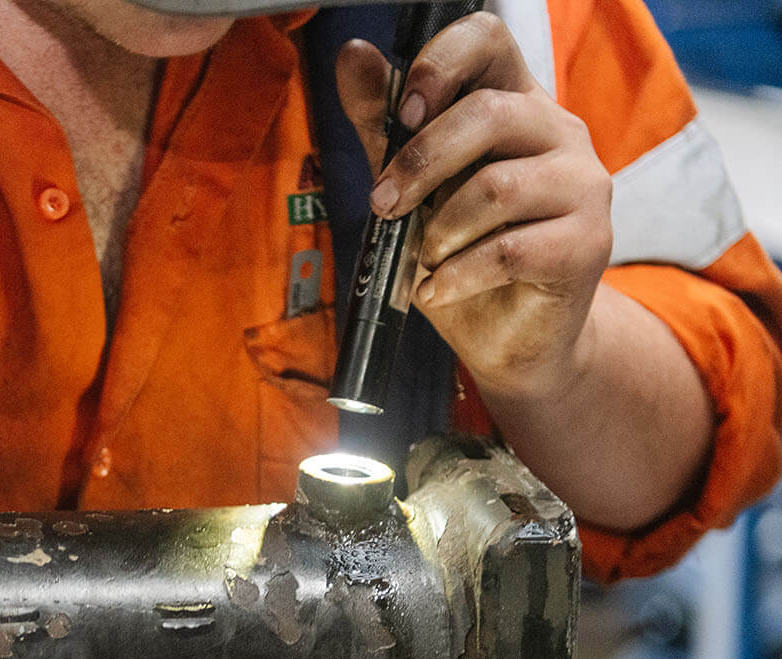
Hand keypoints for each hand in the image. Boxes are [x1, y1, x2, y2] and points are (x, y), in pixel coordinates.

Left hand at [337, 13, 613, 399]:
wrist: (510, 335)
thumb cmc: (460, 251)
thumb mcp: (412, 185)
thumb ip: (385, 125)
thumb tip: (354, 57)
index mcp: (515, 102)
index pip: (489, 39)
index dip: (442, 63)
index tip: (406, 111)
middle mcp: (560, 132)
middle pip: (488, 114)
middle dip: (419, 163)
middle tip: (384, 206)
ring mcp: (584, 185)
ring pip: (497, 187)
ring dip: (439, 230)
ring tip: (426, 257)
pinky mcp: (588, 243)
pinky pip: (508, 250)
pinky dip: (456, 275)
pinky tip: (438, 289)